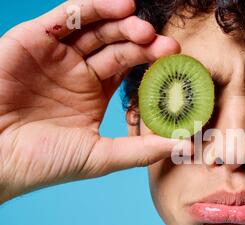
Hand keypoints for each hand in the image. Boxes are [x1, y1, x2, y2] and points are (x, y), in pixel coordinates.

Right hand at [0, 0, 188, 202]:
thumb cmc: (43, 162)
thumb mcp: (100, 156)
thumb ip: (141, 150)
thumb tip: (183, 146)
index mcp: (93, 93)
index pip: (129, 68)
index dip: (152, 62)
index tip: (176, 61)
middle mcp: (77, 71)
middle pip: (116, 45)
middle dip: (142, 42)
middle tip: (166, 45)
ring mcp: (56, 55)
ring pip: (95, 28)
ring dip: (121, 23)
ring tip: (143, 28)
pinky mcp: (33, 41)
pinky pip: (65, 18)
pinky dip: (90, 9)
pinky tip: (118, 8)